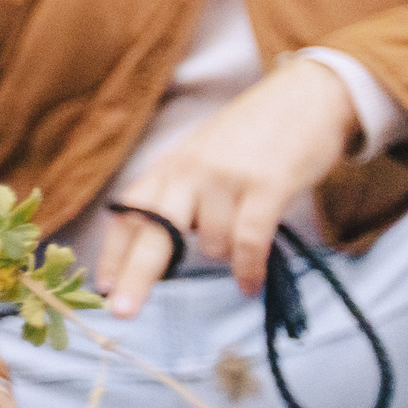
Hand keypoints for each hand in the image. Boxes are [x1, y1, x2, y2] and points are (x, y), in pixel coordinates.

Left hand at [97, 55, 361, 319]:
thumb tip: (161, 248)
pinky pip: (248, 240)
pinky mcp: (265, 184)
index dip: (113, 252)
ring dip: (225, 254)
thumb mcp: (201, 159)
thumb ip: (181, 197)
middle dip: (136, 275)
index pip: (128, 213)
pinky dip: (248, 267)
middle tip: (122, 311)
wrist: (307, 96)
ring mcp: (224, 177)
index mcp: (168, 168)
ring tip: (244, 235)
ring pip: (210, 242)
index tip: (101, 287)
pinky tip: (249, 283)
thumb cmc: (252, 137)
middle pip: (153, 231)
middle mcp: (187, 172)